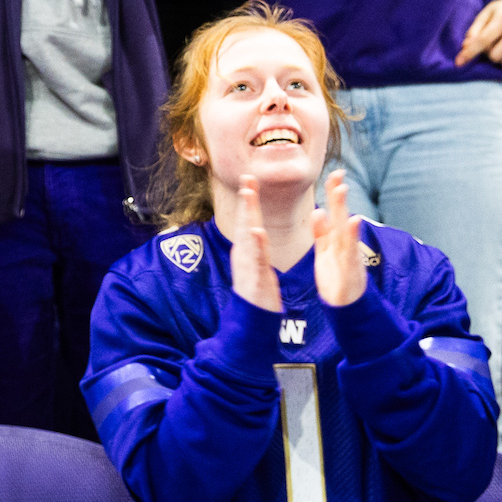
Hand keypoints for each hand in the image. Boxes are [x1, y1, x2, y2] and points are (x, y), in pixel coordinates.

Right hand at [227, 177, 282, 311]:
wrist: (252, 322)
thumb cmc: (257, 293)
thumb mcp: (255, 265)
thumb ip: (254, 247)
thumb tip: (252, 230)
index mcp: (247, 251)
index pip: (248, 221)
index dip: (248, 201)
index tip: (249, 179)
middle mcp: (244, 256)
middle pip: (245, 224)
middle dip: (247, 202)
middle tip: (247, 180)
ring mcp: (247, 268)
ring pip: (248, 240)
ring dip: (249, 219)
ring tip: (250, 198)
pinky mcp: (255, 281)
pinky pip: (256, 262)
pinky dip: (256, 247)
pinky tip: (258, 233)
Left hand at [309, 171, 365, 306]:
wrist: (346, 308)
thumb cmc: (336, 278)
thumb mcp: (326, 253)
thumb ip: (322, 233)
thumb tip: (318, 212)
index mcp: (336, 240)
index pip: (334, 212)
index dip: (333, 193)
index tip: (333, 173)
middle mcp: (344, 245)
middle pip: (340, 216)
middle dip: (338, 195)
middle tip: (337, 173)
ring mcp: (349, 256)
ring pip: (346, 230)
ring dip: (344, 209)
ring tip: (342, 189)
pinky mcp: (350, 270)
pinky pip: (350, 252)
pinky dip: (352, 238)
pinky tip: (353, 221)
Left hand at [455, 0, 501, 67]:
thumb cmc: (500, 11)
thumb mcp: (484, 15)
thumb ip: (474, 30)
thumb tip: (465, 47)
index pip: (484, 41)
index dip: (470, 53)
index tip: (458, 62)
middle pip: (495, 56)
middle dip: (488, 53)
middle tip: (490, 43)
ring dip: (500, 57)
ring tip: (501, 44)